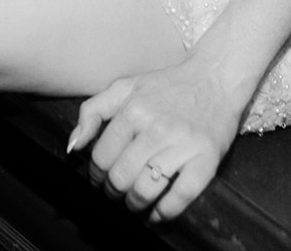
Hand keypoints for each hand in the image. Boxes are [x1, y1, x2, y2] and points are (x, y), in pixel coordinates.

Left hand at [68, 53, 247, 224]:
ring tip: (134, 203)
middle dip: (113, 192)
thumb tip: (74, 146)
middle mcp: (157, 127)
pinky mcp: (206, 159)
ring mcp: (182, 144)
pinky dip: (164, 213)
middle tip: (116, 192)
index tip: (100, 179)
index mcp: (133, 109)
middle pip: (121, 177)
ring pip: (145, 190)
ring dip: (135, 204)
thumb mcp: (126, 86)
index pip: (102, 156)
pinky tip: (158, 212)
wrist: (216, 78)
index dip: (96, 174)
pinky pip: (179, 197)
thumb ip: (93, 111)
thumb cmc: (168, 85)